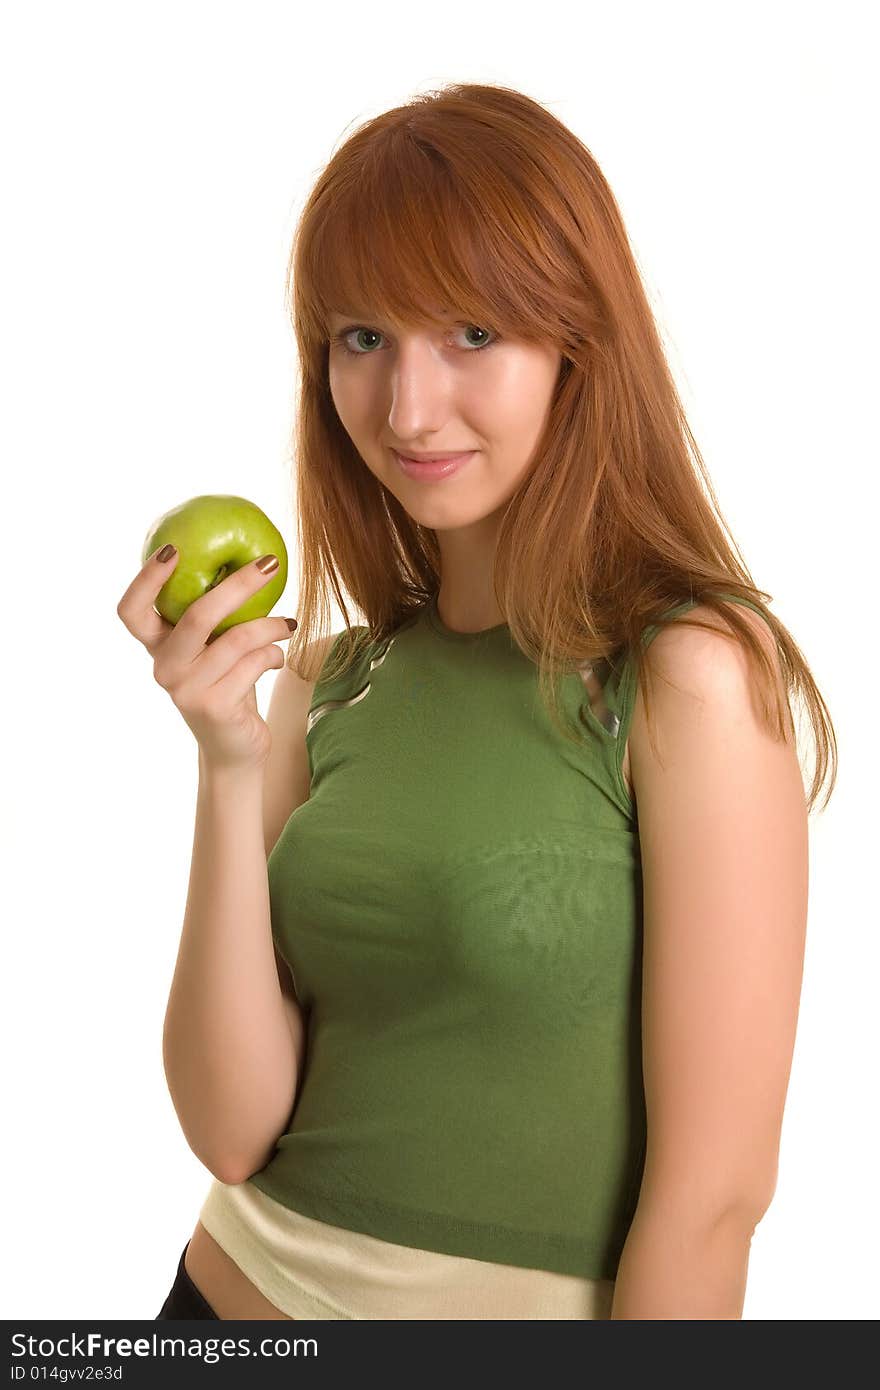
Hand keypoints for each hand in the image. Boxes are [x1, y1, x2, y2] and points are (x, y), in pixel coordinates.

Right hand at [116, 546, 296, 771]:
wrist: (234, 748)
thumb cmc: (227, 685)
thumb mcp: (214, 648)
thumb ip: (215, 617)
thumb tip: (250, 560)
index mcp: (157, 648)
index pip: (131, 611)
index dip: (145, 579)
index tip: (173, 548)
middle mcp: (164, 668)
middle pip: (196, 614)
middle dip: (239, 584)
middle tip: (270, 564)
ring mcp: (187, 690)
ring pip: (237, 639)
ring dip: (270, 625)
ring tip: (288, 623)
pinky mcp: (215, 707)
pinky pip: (254, 664)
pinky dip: (274, 654)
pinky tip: (279, 656)